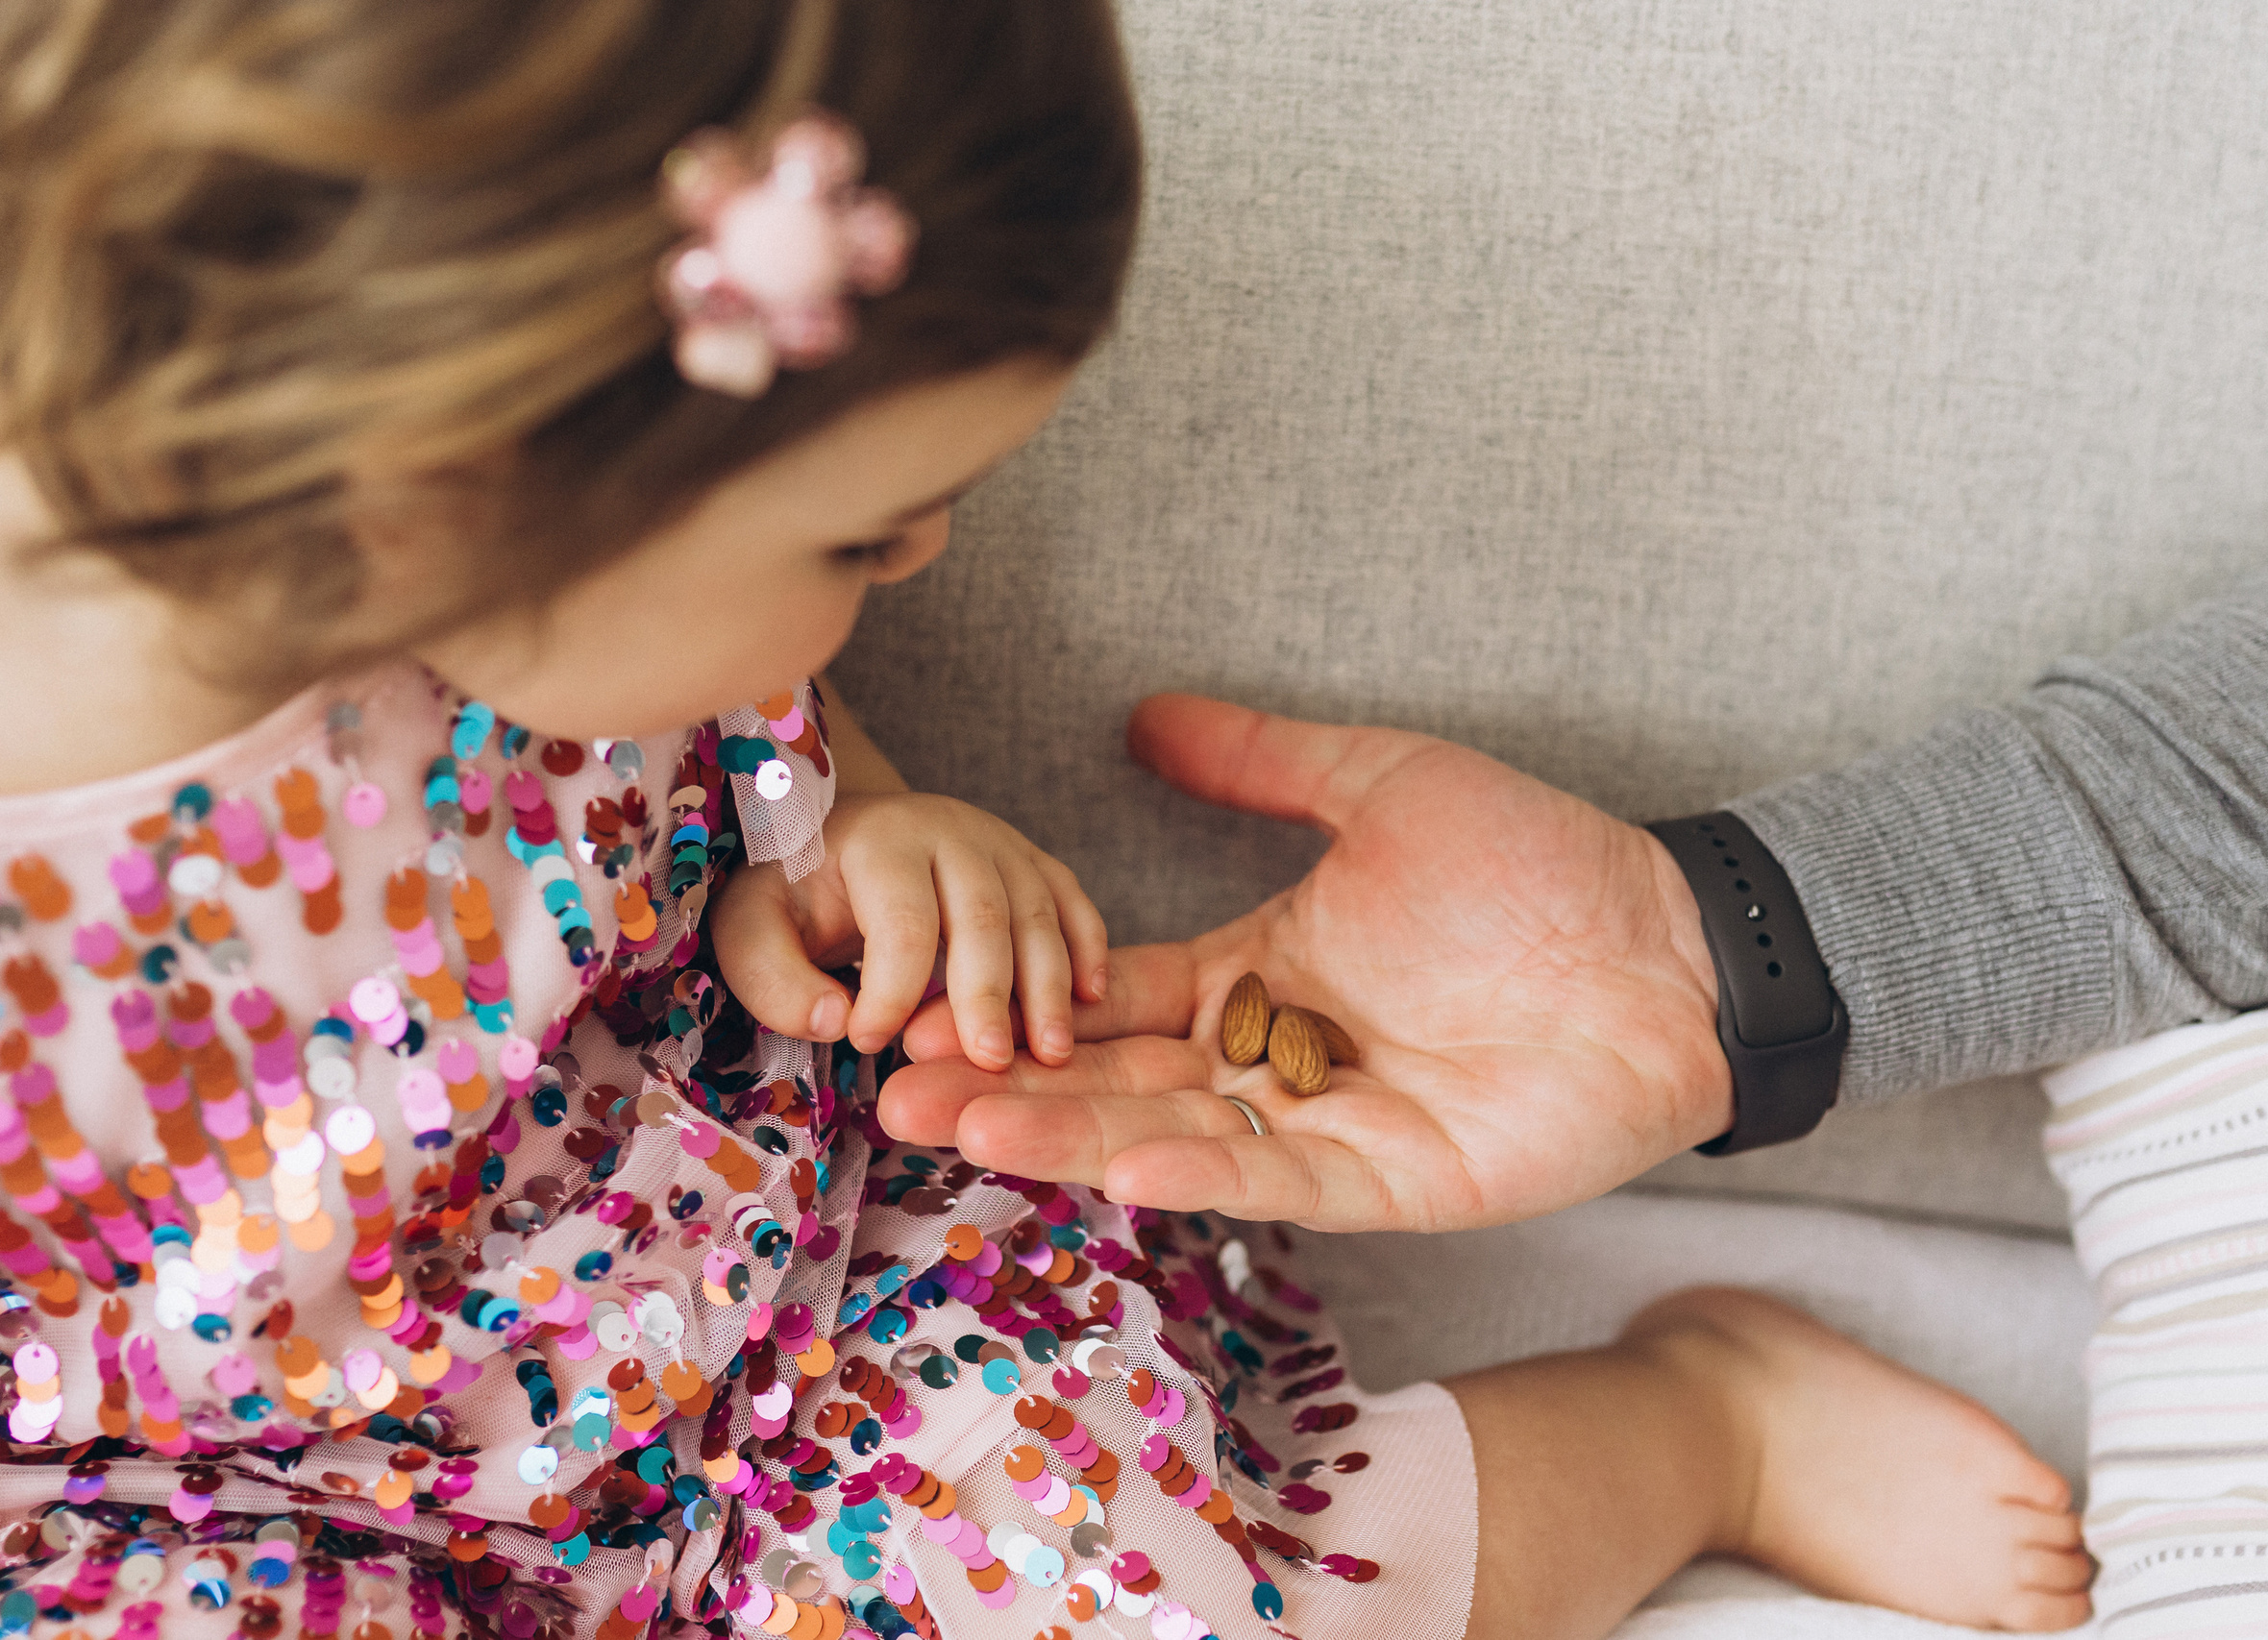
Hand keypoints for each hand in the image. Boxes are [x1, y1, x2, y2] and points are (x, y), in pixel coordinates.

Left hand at [712, 792, 1110, 1072]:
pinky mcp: (1031, 861)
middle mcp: (949, 829)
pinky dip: (1088, 947)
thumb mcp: (751, 931)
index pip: (901, 921)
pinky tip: (1092, 1000)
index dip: (891, 991)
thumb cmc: (793, 895)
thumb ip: (774, 979)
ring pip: (1037, 911)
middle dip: (988, 993)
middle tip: (988, 1063)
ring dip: (1050, 985)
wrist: (833, 840)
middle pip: (982, 914)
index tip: (869, 1044)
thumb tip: (835, 1019)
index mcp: (879, 841)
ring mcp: (1000, 842)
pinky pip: (1072, 900)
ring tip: (1051, 1053)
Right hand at [877, 694, 1732, 1232]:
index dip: (1022, 1007)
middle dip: (1008, 1093)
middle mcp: (1273, 1058)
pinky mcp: (1393, 1182)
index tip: (925, 1011)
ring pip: (1177, 1139)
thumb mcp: (1378, 783)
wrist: (1675, 938)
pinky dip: (1205, 1177)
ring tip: (968, 1132)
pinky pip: (1283, 1183)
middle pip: (1117, 1082)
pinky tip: (1125, 1166)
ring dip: (1074, 1141)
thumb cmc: (1539, 861)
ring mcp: (1328, 1127)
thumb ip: (1261, 758)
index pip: (1113, 1000)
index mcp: (1257, 973)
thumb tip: (1143, 716)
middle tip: (897, 1096)